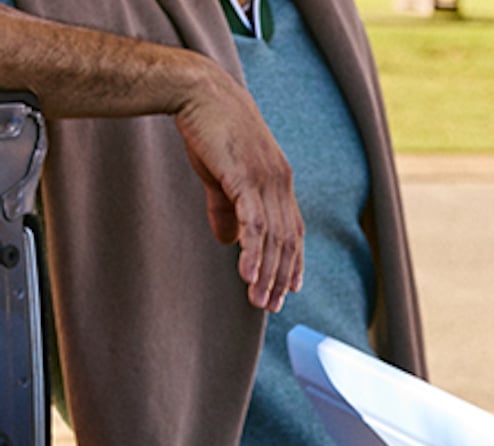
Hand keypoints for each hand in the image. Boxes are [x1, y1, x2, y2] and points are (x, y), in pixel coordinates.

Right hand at [171, 65, 303, 312]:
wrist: (200, 92)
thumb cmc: (210, 130)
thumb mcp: (221, 175)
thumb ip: (227, 209)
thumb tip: (228, 240)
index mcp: (279, 182)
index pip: (293, 230)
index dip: (294, 261)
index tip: (290, 289)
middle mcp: (281, 183)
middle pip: (287, 241)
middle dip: (281, 277)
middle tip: (272, 306)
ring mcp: (267, 180)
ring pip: (273, 238)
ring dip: (267, 273)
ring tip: (259, 300)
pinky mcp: (246, 177)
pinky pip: (253, 223)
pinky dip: (253, 252)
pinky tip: (248, 275)